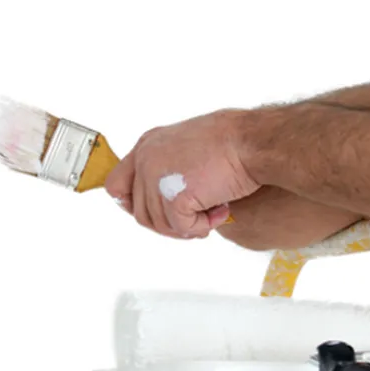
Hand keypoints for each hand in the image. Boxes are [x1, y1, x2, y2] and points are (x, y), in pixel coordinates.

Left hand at [103, 110, 259, 238]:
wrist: (252, 142)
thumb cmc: (234, 142)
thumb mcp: (189, 146)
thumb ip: (169, 167)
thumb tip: (166, 199)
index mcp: (148, 145)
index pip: (116, 185)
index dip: (134, 205)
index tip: (158, 213)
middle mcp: (146, 160)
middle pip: (141, 213)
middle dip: (170, 223)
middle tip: (197, 219)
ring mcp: (156, 178)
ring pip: (161, 225)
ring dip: (189, 226)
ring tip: (213, 211)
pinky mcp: (174, 197)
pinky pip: (182, 228)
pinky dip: (203, 227)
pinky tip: (220, 211)